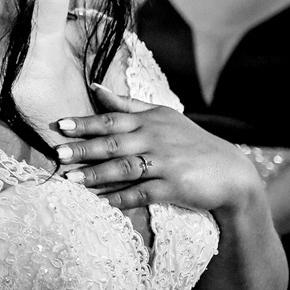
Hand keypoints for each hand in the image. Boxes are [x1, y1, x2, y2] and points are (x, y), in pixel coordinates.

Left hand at [54, 83, 262, 212]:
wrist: (231, 172)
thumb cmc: (190, 142)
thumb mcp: (162, 117)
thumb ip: (127, 104)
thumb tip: (94, 87)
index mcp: (150, 121)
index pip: (111, 119)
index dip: (85, 123)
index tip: (61, 126)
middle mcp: (155, 139)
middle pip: (114, 143)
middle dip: (84, 149)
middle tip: (58, 153)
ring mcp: (165, 163)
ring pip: (124, 168)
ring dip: (96, 175)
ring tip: (71, 180)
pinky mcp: (174, 187)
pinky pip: (142, 193)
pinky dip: (120, 198)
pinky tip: (101, 202)